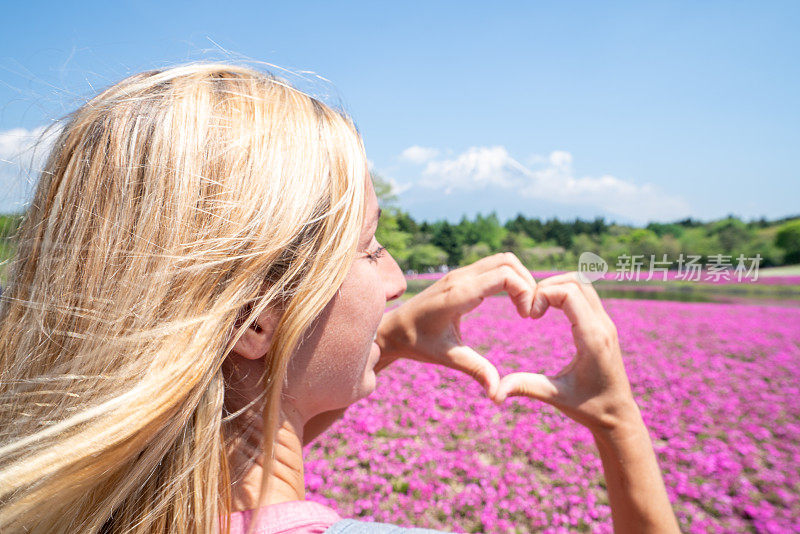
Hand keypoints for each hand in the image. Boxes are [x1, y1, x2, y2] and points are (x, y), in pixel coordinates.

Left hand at [376, 253, 538, 397]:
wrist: (392, 329)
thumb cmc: (417, 343)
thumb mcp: (447, 357)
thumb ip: (475, 370)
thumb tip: (498, 393)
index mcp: (458, 294)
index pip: (504, 275)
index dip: (525, 291)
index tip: (527, 317)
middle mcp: (460, 278)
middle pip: (508, 261)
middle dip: (527, 283)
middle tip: (531, 312)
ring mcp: (460, 274)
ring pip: (502, 260)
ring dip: (520, 278)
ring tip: (524, 307)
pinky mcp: (461, 277)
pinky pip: (493, 267)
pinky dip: (510, 278)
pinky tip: (512, 303)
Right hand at [494, 272, 638, 432]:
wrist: (619, 416)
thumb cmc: (589, 408)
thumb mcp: (555, 396)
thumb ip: (525, 387)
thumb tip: (494, 393)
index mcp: (592, 339)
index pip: (569, 293)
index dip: (543, 294)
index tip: (529, 315)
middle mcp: (603, 326)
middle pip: (577, 280)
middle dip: (548, 285)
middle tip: (530, 307)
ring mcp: (606, 324)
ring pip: (583, 284)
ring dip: (557, 287)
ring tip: (537, 307)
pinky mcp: (604, 326)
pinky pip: (586, 295)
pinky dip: (565, 294)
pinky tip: (548, 311)